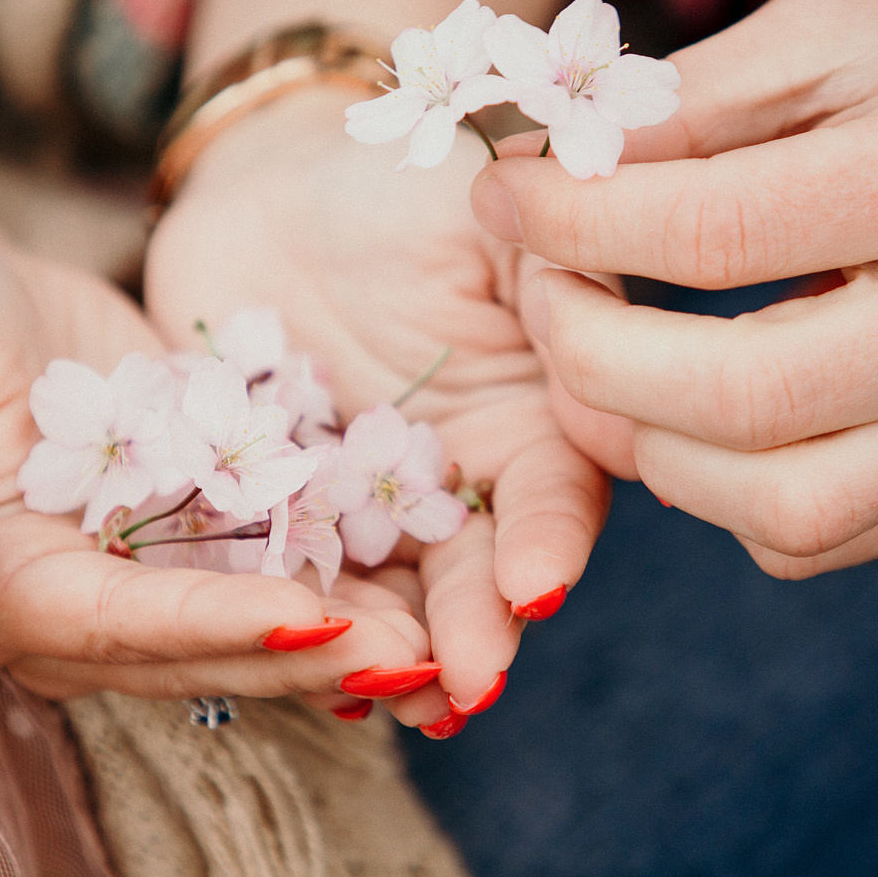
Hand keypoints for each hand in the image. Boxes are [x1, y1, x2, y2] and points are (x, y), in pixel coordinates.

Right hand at [0, 244, 434, 698]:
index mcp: (2, 596)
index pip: (120, 626)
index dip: (214, 626)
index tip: (309, 619)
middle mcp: (80, 610)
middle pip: (202, 646)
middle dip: (309, 651)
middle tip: (419, 651)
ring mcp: (145, 575)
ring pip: (253, 621)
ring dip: (346, 632)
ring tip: (443, 635)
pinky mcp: (196, 532)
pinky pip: (276, 561)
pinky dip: (345, 572)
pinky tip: (426, 573)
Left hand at [146, 88, 608, 727]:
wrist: (268, 182)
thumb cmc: (399, 178)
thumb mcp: (497, 202)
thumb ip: (560, 262)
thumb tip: (610, 332)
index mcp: (538, 409)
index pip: (558, 488)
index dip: (549, 539)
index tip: (533, 590)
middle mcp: (466, 476)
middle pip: (481, 567)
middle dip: (476, 628)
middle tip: (464, 684)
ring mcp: (374, 505)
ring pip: (394, 592)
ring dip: (396, 651)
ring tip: (391, 698)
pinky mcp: (282, 514)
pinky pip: (294, 577)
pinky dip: (299, 625)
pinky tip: (301, 666)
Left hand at [470, 0, 877, 576]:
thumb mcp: (848, 29)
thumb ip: (696, 100)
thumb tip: (550, 169)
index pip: (718, 231)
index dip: (573, 221)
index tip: (506, 198)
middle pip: (739, 397)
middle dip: (587, 353)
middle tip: (538, 295)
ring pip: (778, 507)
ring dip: (642, 444)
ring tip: (598, 362)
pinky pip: (819, 539)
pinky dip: (718, 494)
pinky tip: (689, 415)